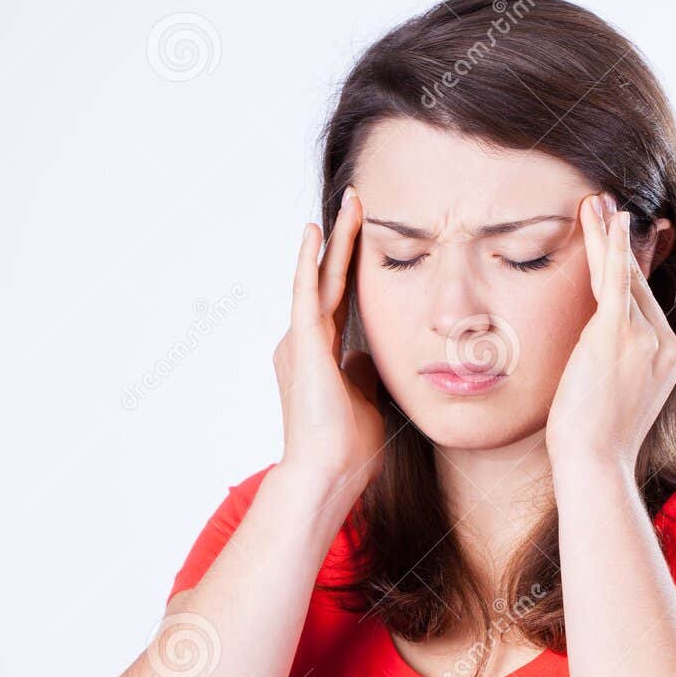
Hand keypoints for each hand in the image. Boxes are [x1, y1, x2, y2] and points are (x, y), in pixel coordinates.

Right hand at [273, 186, 385, 493]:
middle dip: (344, 242)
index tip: (367, 237)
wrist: (328, 475)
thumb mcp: (368, 399)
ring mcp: (300, 341)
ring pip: (320, 279)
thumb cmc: (348, 449)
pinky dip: (310, 259)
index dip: (352, 269)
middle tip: (358, 202)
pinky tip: (316, 230)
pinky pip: (306, 292)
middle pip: (329, 281)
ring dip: (336, 240)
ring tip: (351, 203)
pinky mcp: (302, 344)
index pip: (341, 301)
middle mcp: (304, 343)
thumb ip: (367, 372)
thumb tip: (375, 355)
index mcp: (321, 356)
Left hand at [545, 192, 675, 473]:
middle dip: (620, 245)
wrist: (594, 460)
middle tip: (608, 207)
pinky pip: (615, 281)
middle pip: (637, 284)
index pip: (643, 304)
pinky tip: (608, 220)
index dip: (628, 269)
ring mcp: (646, 338)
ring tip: (595, 204)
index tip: (620, 243)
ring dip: (607, 237)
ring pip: (623, 278)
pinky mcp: (619, 334)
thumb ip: (616, 364)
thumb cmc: (593, 441)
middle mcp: (665, 343)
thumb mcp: (613, 395)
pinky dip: (611, 247)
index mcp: (669, 357)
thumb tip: (597, 352)